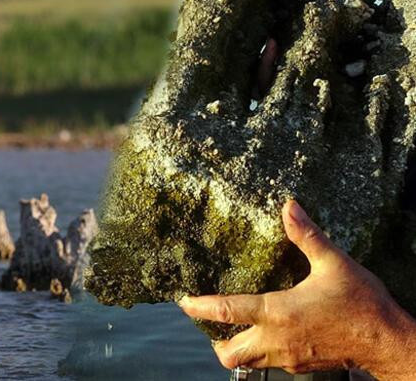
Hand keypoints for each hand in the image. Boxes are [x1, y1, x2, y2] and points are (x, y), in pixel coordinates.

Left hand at [178, 200, 415, 378]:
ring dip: (237, 348)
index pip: (226, 311)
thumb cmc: (362, 303)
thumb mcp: (334, 263)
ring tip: (236, 327)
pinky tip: (268, 332)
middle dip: (215, 340)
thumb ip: (306, 236)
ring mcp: (288, 358)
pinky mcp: (300, 366)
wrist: (388, 343)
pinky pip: (269, 364)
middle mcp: (277, 340)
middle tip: (212, 321)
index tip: (183, 301)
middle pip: (229, 353)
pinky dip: (260, 351)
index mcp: (278, 312)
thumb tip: (288, 206)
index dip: (199, 307)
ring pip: (248, 363)